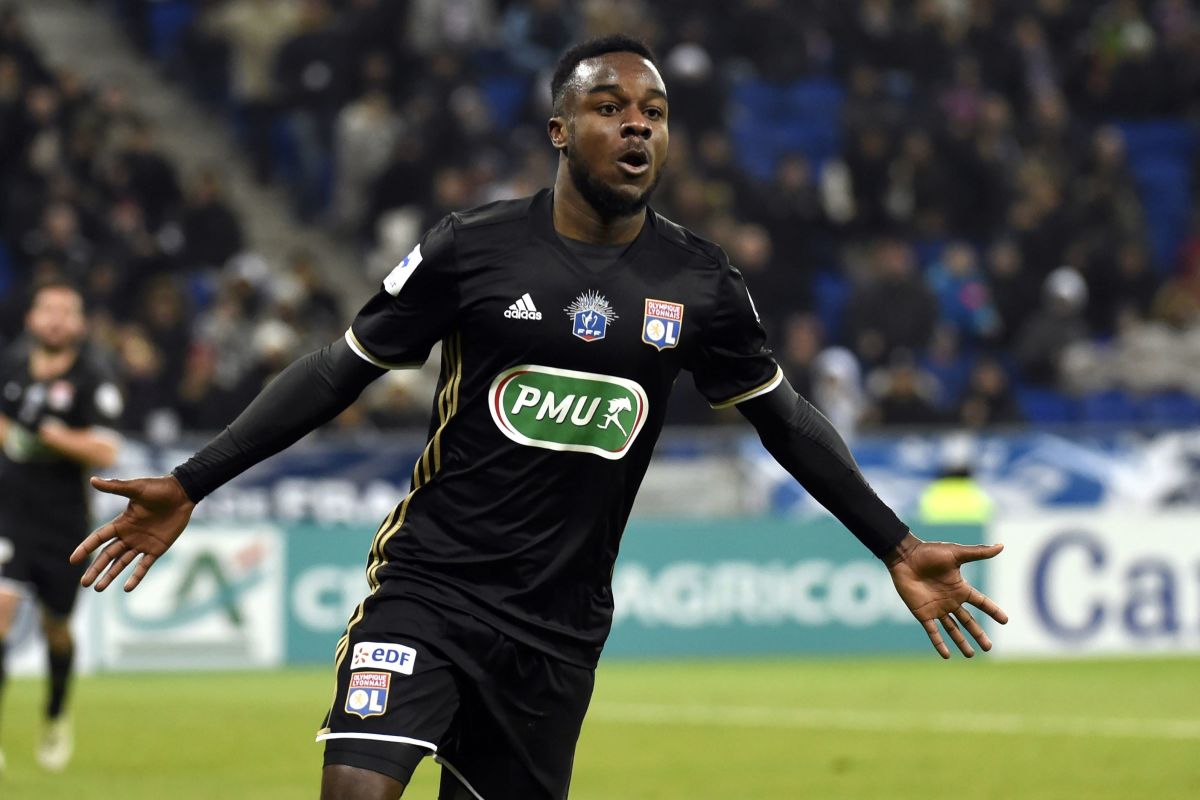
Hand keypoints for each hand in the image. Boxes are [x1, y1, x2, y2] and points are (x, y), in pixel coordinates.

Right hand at [70, 475, 195, 591]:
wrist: (183, 494)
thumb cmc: (159, 488)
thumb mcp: (136, 488)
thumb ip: (115, 487)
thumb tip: (92, 480)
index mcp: (121, 523)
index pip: (99, 538)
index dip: (86, 548)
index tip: (73, 560)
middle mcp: (129, 535)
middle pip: (107, 555)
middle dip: (96, 569)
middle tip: (84, 583)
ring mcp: (142, 543)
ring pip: (121, 563)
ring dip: (110, 575)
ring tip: (98, 589)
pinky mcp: (157, 549)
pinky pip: (143, 566)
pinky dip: (136, 577)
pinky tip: (126, 588)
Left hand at [884, 533, 1007, 658]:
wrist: (904, 557)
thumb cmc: (929, 553)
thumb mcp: (956, 553)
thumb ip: (978, 553)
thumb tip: (1001, 546)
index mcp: (960, 588)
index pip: (981, 603)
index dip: (993, 611)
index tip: (1005, 620)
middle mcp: (950, 601)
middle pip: (968, 621)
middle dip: (978, 634)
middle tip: (988, 648)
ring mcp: (936, 608)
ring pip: (952, 629)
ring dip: (961, 642)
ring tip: (970, 655)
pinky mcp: (922, 613)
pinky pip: (933, 632)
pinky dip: (939, 643)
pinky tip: (946, 655)